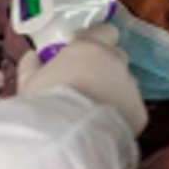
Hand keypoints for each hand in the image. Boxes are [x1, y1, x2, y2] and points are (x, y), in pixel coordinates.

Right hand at [18, 24, 147, 135]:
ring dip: (112, 90)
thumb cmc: (45, 106)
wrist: (68, 137)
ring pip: (124, 83)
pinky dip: (120, 113)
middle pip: (117, 56)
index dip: (96, 39)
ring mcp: (129, 86)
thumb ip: (31, 66)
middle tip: (86, 80)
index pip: (104, 31)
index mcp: (88, 48)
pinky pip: (131, 107)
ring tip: (93, 108)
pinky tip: (102, 124)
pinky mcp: (138, 111)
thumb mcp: (29, 83)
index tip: (83, 50)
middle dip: (104, 65)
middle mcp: (114, 62)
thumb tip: (31, 57)